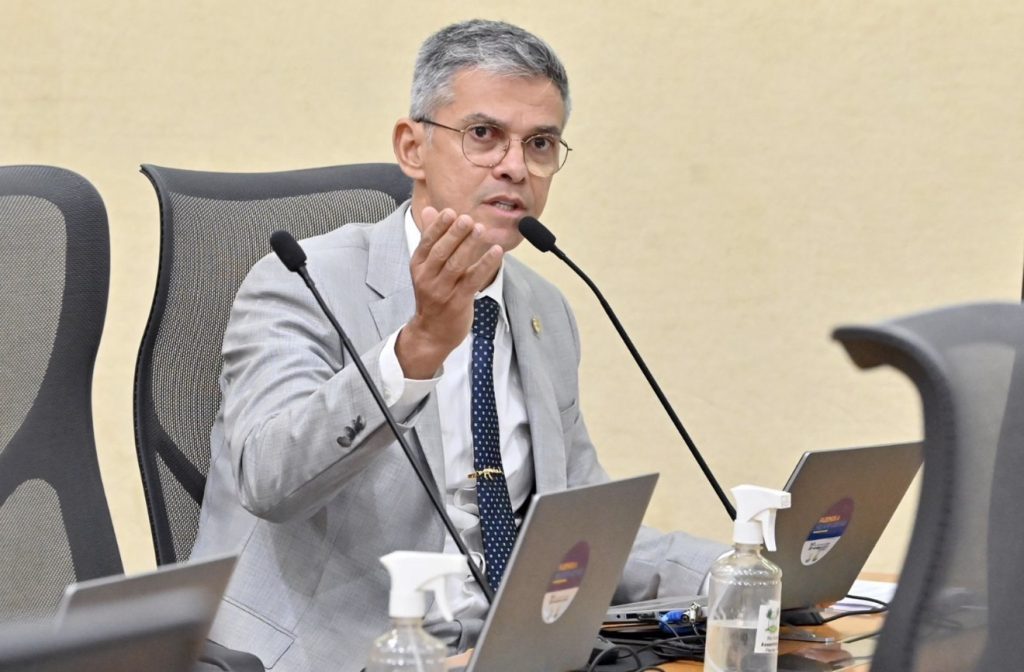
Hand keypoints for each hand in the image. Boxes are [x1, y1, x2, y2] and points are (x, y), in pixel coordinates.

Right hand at [396, 207, 502, 378]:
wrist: (433, 332)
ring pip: (456, 265)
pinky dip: (485, 264)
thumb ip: (432, 238)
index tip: (450, 211)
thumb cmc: (434, 295)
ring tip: (482, 229)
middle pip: (441, 252)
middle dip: (455, 234)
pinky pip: (473, 280)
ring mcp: (442, 291)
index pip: (426, 242)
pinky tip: (496, 252)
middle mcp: (427, 278)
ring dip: (470, 246)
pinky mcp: (458, 302)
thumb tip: (431, 210)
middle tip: (468, 218)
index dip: (438, 227)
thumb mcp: (427, 267)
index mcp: (418, 266)